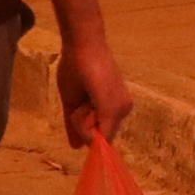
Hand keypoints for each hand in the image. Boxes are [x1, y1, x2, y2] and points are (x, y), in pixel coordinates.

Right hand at [55, 30, 134, 148]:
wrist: (82, 47)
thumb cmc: (75, 70)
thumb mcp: (73, 104)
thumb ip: (75, 126)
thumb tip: (76, 147)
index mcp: (113, 107)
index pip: (99, 135)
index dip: (85, 130)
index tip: (79, 113)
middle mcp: (122, 110)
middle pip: (97, 138)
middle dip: (82, 125)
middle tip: (79, 101)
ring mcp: (122, 109)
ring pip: (97, 137)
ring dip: (82, 121)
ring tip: (82, 96)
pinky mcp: (118, 108)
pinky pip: (99, 133)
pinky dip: (86, 122)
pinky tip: (86, 102)